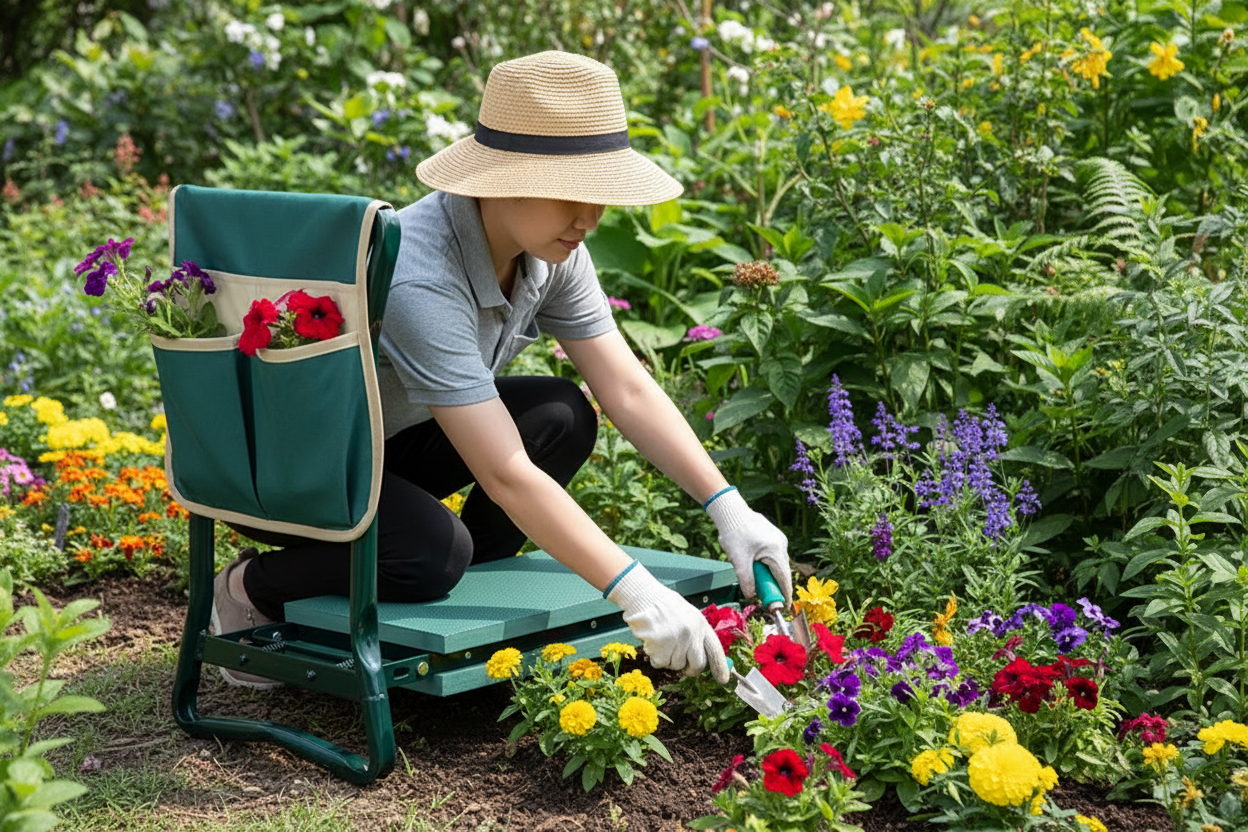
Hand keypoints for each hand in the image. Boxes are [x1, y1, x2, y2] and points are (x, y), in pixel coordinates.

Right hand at [606, 561, 729, 683]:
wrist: (644, 597)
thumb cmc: (664, 607)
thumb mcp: (688, 616)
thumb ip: (696, 636)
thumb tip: (701, 661)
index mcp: (701, 624)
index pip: (715, 650)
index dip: (720, 667)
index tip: (723, 680)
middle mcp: (691, 633)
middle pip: (697, 665)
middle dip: (689, 669)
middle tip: (682, 666)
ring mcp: (676, 639)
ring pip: (676, 666)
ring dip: (668, 659)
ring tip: (662, 642)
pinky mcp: (660, 645)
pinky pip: (660, 663)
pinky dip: (655, 657)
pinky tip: (653, 642)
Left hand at [705, 488, 792, 602]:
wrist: (730, 511)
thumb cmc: (734, 533)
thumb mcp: (738, 561)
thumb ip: (746, 580)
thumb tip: (751, 596)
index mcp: (775, 551)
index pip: (784, 578)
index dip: (784, 594)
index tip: (784, 606)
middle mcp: (781, 544)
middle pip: (781, 571)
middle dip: (773, 584)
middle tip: (765, 595)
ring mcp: (778, 538)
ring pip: (777, 563)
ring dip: (768, 572)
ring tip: (754, 576)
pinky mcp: (773, 536)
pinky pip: (773, 554)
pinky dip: (766, 563)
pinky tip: (754, 563)